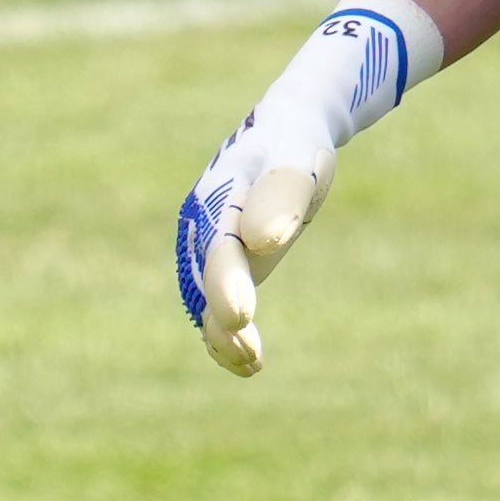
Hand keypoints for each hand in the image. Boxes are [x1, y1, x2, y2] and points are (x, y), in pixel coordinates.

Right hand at [171, 0, 436, 375]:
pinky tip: (251, 366)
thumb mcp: (294, 164)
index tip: (242, 316)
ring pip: (210, 300)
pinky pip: (219, 308)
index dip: (227, 285)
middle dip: (224, 313)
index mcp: (217, 201)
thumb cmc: (294, 147)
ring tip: (252, 362)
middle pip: (211, 278)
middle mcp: (205, 229)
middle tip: (247, 348)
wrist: (288, 134)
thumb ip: (279, 197)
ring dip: (224, 335)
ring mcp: (213, 250)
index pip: (220, 250)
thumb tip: (261, 240)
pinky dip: (229, 337)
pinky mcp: (228, 267)